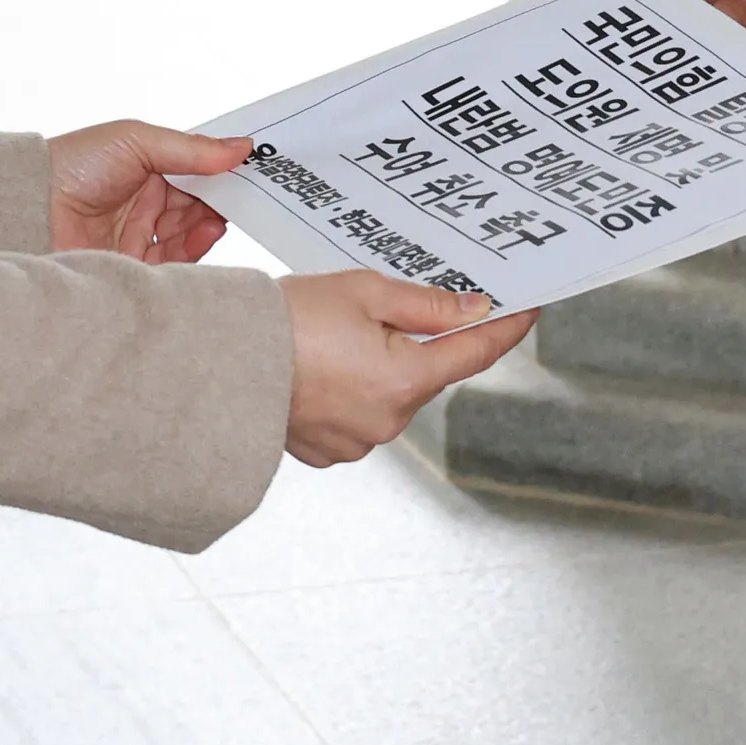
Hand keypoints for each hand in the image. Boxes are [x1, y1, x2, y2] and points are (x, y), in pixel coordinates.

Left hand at [46, 121, 245, 263]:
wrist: (28, 207)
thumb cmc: (74, 163)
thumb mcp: (137, 141)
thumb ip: (191, 149)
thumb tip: (242, 148)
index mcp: (144, 168)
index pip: (194, 173)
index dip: (220, 173)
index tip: (249, 173)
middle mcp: (142, 202)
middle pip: (196, 205)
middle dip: (220, 201)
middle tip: (241, 198)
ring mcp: (136, 235)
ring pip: (188, 234)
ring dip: (208, 225)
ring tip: (218, 218)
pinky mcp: (130, 267)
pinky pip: (173, 264)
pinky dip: (194, 250)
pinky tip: (205, 234)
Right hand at [280, 269, 533, 464]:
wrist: (219, 362)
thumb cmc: (288, 320)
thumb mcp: (365, 292)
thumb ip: (428, 305)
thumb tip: (475, 310)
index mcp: (406, 380)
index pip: (475, 353)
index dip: (505, 329)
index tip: (526, 312)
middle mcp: (389, 421)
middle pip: (426, 373)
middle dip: (414, 341)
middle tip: (377, 309)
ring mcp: (359, 442)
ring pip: (391, 395)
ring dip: (379, 367)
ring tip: (331, 338)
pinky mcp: (329, 451)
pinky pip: (358, 416)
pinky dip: (351, 391)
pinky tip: (319, 368)